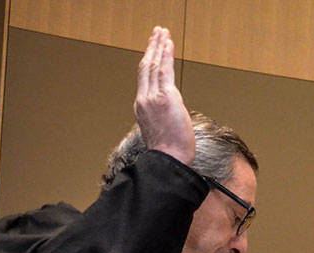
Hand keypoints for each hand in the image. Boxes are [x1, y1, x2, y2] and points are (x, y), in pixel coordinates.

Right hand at [135, 27, 192, 164]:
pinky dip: (165, 56)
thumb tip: (172, 110)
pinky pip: (164, 71)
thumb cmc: (170, 150)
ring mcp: (152, 98)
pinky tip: (168, 44)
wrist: (169, 158)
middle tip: (157, 33)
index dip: (148, 60)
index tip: (152, 48)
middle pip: (146, 67)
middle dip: (151, 48)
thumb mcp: (161, 128)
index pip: (144, 77)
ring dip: (159, 47)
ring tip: (163, 33)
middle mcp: (143, 99)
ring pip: (153, 66)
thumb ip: (163, 114)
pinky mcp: (165, 97)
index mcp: (141, 106)